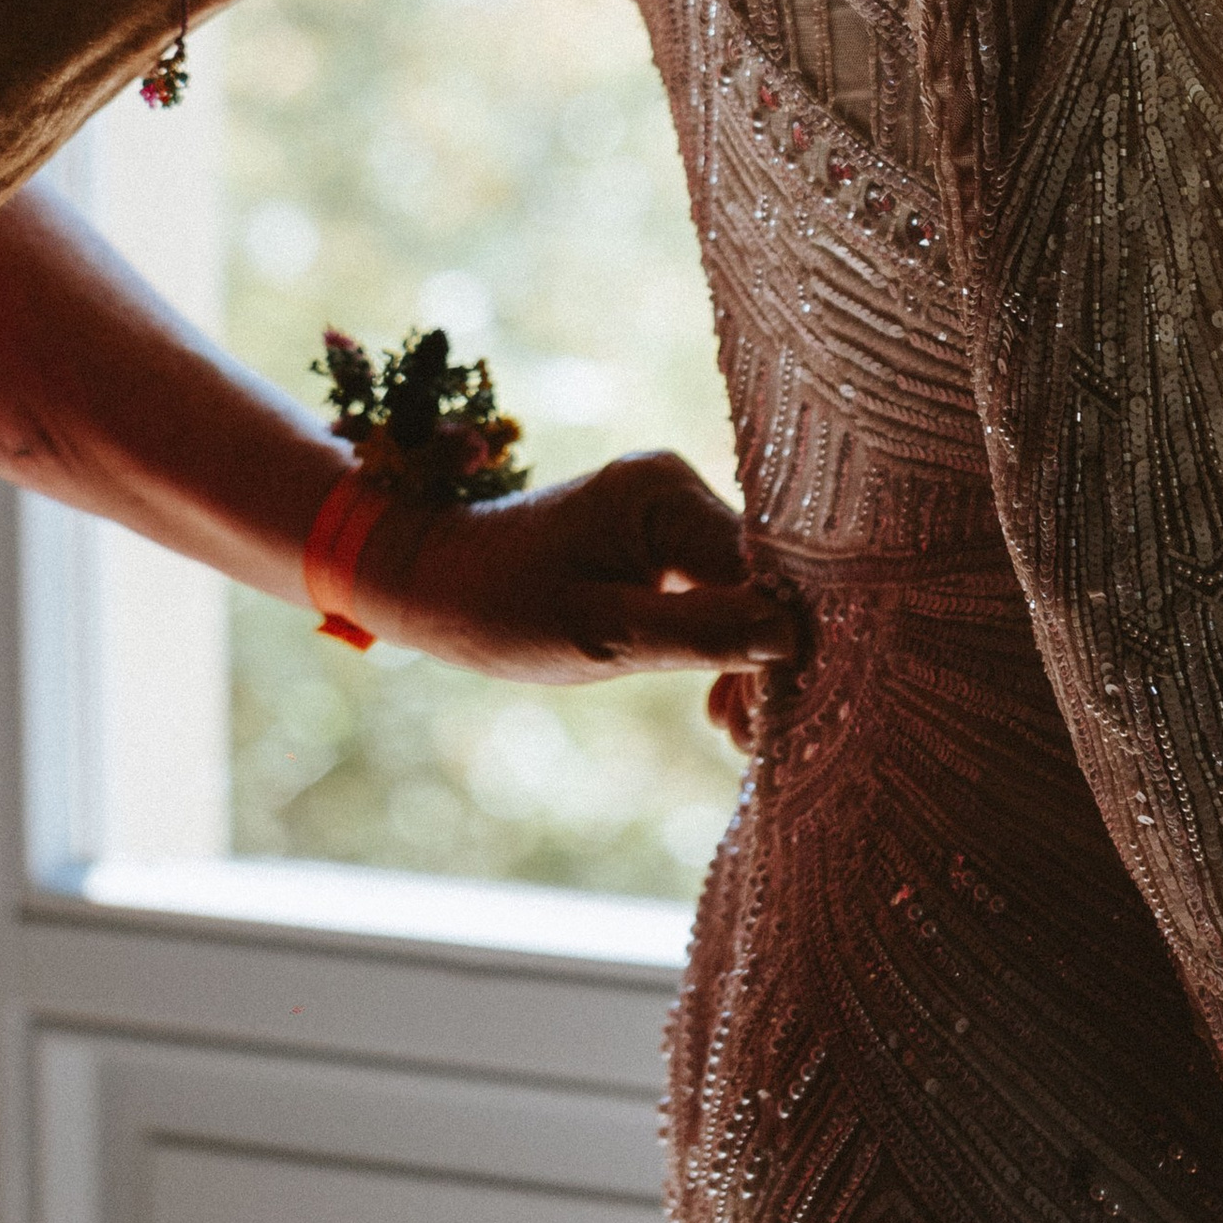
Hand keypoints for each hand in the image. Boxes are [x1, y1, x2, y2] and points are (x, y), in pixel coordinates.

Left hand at [357, 450, 808, 684]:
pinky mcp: (660, 535)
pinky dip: (717, 641)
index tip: (771, 716)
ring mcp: (669, 509)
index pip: (758, 572)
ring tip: (730, 726)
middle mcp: (676, 487)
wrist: (432, 578)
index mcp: (664, 495)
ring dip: (742, 656)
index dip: (778, 642)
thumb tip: (791, 639)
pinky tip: (716, 697)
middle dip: (760, 657)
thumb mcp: (601, 637)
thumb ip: (698, 635)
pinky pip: (713, 588)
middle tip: (745, 734)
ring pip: (740, 589)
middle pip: (756, 579)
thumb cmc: (499, 607)